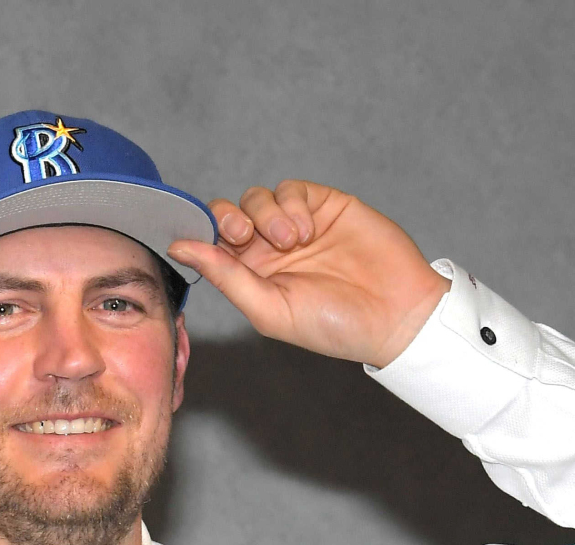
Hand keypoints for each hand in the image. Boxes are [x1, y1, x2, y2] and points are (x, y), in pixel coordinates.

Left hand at [167, 180, 448, 367]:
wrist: (395, 313)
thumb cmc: (333, 324)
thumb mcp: (269, 308)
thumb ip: (226, 276)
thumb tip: (180, 248)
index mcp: (251, 276)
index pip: (212, 244)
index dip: (203, 235)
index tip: (204, 240)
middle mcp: (268, 249)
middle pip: (229, 213)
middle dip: (228, 218)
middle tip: (243, 235)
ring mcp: (296, 224)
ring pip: (257, 198)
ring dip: (266, 215)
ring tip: (293, 241)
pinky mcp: (324, 205)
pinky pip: (291, 190)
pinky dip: (291, 204)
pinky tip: (307, 230)